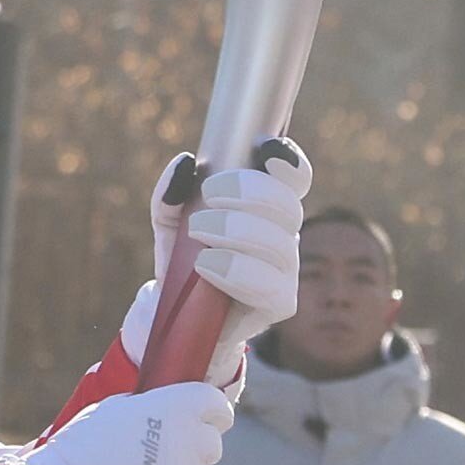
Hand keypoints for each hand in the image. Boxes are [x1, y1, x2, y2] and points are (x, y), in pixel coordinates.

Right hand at [22, 382, 233, 464]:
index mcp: (179, 406)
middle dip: (191, 454)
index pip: (219, 408)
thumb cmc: (81, 445)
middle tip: (159, 462)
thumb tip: (157, 410)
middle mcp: (193, 441)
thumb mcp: (115, 408)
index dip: (211, 417)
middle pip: (211, 448)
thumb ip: (148, 408)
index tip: (200, 424)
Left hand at [124, 144, 314, 384]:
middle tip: (209, 196)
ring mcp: (286, 271)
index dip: (288, 161)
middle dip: (248, 192)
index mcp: (267, 208)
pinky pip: (271, 284)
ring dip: (235, 230)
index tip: (264, 148)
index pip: (294, 179)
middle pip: (288, 205)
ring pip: (279, 243)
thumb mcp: (169, 222)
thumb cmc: (183, 261)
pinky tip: (206, 266)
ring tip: (198, 231)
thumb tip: (186, 164)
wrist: (179, 316)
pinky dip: (236, 269)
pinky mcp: (280, 303)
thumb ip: (171, 194)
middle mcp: (284, 236)